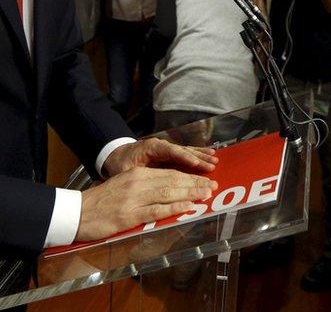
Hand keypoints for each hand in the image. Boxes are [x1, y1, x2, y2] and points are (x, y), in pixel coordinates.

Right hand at [76, 167, 217, 241]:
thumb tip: (167, 191)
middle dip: (195, 183)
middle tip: (212, 186)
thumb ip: (144, 187)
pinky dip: (174, 207)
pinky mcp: (130, 214)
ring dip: (190, 193)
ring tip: (206, 194)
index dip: (189, 177)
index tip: (204, 180)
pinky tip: (187, 206)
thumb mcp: (123, 186)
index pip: (169, 173)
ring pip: (168, 192)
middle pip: (173, 181)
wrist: (77, 212)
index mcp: (137, 175)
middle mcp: (138, 183)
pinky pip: (156, 210)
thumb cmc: (101, 202)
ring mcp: (135, 198)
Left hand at [102, 136, 217, 177]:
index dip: (185, 158)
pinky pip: (185, 154)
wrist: (115, 154)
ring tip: (215, 160)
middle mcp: (161, 146)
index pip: (171, 152)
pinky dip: (197, 155)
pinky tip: (209, 156)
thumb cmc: (119, 164)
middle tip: (213, 165)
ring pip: (186, 151)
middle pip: (183, 151)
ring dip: (201, 156)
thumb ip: (138, 176)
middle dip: (198, 158)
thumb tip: (150, 184)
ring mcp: (166, 149)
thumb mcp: (124, 171)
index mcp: (151, 148)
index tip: (197, 164)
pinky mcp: (169, 154)